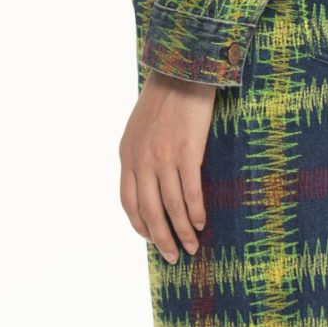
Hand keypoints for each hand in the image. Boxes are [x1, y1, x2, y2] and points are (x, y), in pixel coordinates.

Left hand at [119, 70, 215, 262]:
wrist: (183, 69)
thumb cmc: (167, 98)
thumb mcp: (140, 128)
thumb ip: (141, 155)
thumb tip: (151, 181)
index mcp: (127, 156)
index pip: (128, 202)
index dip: (140, 226)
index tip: (152, 240)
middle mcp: (141, 160)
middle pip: (148, 212)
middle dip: (161, 239)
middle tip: (172, 257)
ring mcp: (163, 158)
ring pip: (170, 207)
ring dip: (181, 232)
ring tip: (191, 247)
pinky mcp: (187, 153)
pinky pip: (190, 193)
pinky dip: (194, 213)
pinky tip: (200, 223)